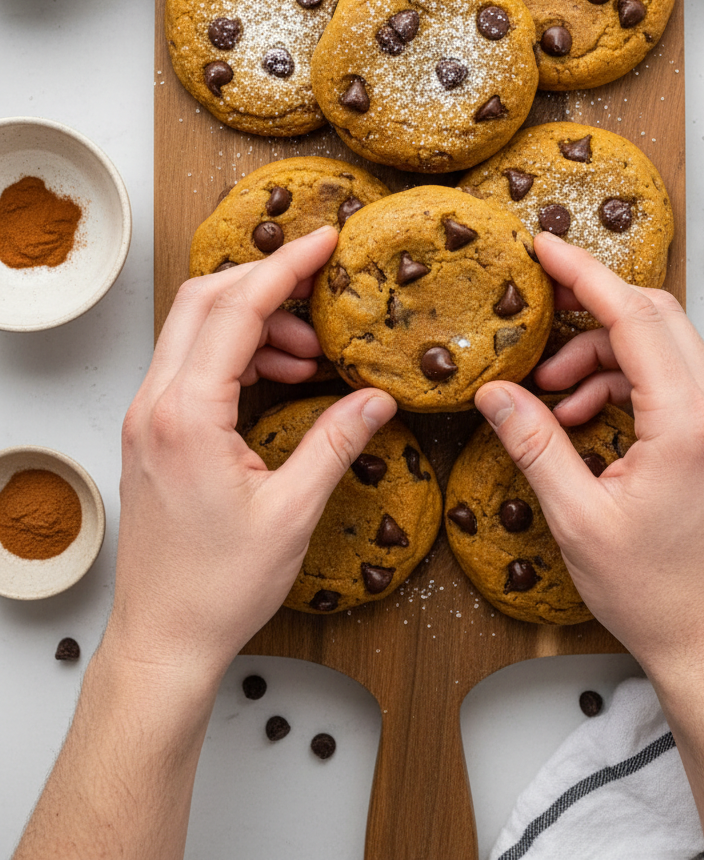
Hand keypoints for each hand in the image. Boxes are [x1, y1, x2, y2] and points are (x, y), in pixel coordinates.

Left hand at [109, 227, 396, 681]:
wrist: (163, 638)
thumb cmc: (216, 588)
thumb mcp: (292, 514)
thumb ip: (336, 444)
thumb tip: (377, 399)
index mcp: (187, 415)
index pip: (236, 309)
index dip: (286, 267)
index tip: (326, 242)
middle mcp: (156, 404)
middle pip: (204, 300)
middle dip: (268, 281)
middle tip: (323, 283)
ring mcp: (148, 417)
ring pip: (195, 329)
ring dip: (255, 322)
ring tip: (312, 353)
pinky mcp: (154, 432)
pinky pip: (192, 365)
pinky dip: (239, 354)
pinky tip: (282, 376)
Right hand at [475, 232, 703, 677]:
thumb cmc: (652, 591)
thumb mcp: (577, 520)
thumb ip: (534, 445)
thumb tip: (494, 392)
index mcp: (687, 424)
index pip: (635, 317)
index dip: (584, 275)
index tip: (543, 247)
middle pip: (655, 316)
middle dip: (590, 305)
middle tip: (538, 305)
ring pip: (659, 345)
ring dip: (599, 352)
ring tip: (549, 393)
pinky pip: (665, 379)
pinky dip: (618, 381)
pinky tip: (577, 416)